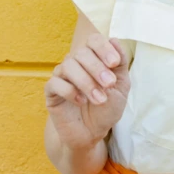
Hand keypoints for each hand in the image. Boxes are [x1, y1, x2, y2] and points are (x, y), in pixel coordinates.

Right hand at [44, 32, 130, 151]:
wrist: (93, 133)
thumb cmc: (107, 107)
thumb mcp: (121, 86)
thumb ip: (121, 63)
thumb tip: (115, 40)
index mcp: (93, 58)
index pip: (93, 40)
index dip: (104, 48)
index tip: (114, 63)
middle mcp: (75, 63)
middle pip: (81, 52)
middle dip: (97, 68)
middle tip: (109, 84)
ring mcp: (62, 76)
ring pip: (68, 66)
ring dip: (87, 82)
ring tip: (99, 99)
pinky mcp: (51, 92)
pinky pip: (55, 83)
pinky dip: (70, 91)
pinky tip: (81, 102)